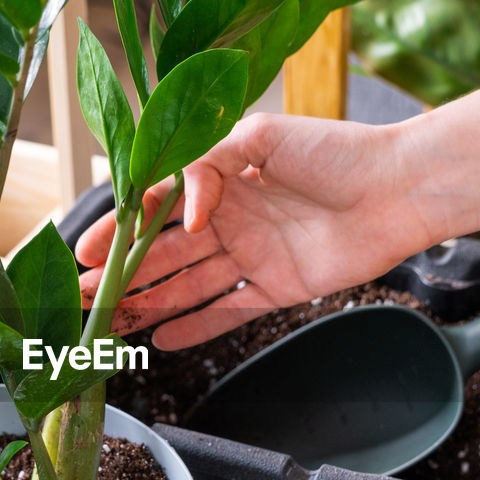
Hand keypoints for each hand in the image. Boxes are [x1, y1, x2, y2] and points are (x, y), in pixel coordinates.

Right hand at [75, 113, 440, 348]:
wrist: (398, 188)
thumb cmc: (336, 151)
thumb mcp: (261, 137)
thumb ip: (209, 167)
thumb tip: (184, 212)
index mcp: (221, 177)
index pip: (156, 207)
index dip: (120, 230)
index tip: (86, 253)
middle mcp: (231, 218)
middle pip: (163, 253)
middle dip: (121, 276)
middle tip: (80, 299)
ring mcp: (252, 255)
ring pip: (187, 285)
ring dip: (148, 304)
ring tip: (109, 326)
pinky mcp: (277, 287)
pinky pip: (227, 310)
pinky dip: (196, 327)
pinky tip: (161, 342)